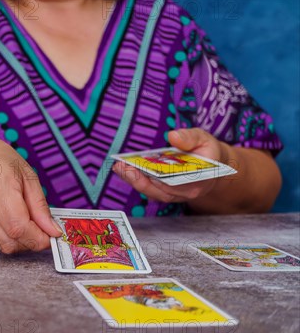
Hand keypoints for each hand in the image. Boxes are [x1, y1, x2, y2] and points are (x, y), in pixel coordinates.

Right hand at [0, 132, 61, 253]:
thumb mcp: (27, 174)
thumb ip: (40, 206)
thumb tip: (52, 231)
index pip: (18, 226)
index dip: (37, 238)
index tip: (49, 237)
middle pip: (9, 240)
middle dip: (29, 242)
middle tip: (38, 231)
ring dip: (16, 240)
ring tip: (20, 221)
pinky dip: (1, 235)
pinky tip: (2, 217)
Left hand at [112, 128, 229, 203]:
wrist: (212, 165)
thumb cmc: (206, 150)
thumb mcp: (203, 138)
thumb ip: (190, 137)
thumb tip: (173, 136)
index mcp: (200, 179)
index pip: (178, 183)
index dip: (160, 178)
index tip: (143, 170)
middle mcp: (187, 192)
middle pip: (160, 190)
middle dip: (139, 179)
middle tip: (122, 167)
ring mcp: (176, 195)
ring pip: (153, 191)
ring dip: (134, 180)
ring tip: (119, 167)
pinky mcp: (167, 194)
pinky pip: (150, 189)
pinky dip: (136, 180)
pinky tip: (124, 169)